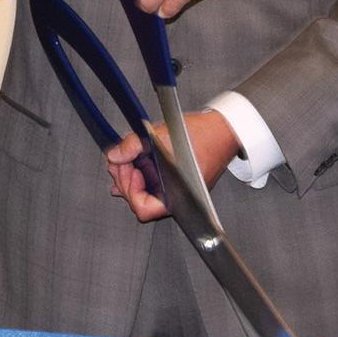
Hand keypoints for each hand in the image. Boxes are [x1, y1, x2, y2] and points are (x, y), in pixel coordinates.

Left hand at [105, 109, 240, 222]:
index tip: (126, 167)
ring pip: (146, 194)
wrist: (223, 129)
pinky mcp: (178, 182)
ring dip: (131, 178)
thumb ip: (133, 146)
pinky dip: (141, 176)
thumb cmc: (202, 136)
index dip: (129, 188)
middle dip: (125, 180)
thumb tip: (115, 155)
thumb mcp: (160, 136)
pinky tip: (133, 165)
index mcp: (177, 195)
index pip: (143, 208)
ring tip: (122, 161)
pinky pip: (155, 186)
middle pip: (141, 202)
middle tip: (118, 161)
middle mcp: (178, 198)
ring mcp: (178, 191)